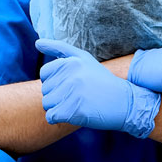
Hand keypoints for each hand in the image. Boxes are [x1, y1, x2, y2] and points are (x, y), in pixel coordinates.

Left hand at [35, 39, 160, 138]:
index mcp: (71, 62)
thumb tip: (37, 42)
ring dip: (58, 107)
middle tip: (78, 95)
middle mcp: (70, 76)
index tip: (73, 83)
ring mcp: (72, 93)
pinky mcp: (74, 111)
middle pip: (45, 90)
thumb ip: (59, 48)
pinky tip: (74, 114)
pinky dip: (59, 118)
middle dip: (58, 95)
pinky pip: (51, 116)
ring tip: (77, 104)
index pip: (44, 74)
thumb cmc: (101, 80)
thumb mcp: (83, 58)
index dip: (56, 81)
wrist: (124, 102)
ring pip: (47, 104)